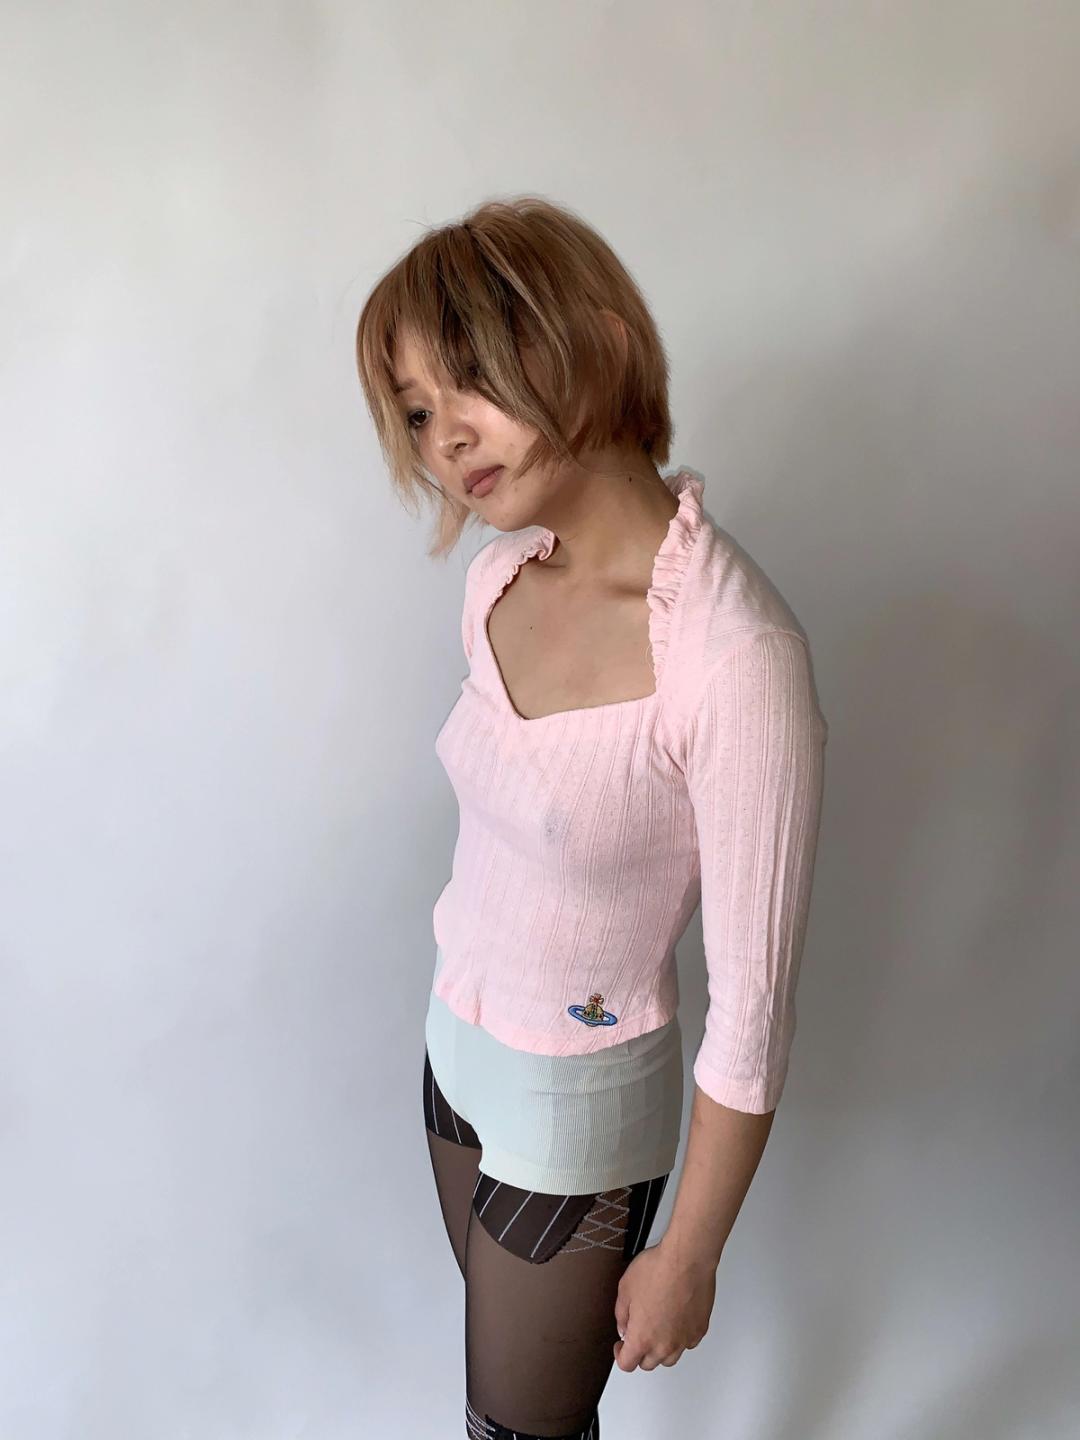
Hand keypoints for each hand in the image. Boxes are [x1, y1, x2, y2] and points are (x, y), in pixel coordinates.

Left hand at [613, 1240, 715, 1370]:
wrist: (687, 1260)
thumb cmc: (658, 1270)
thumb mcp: (625, 1288)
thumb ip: (621, 1314)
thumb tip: (624, 1327)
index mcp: (642, 1338)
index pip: (627, 1364)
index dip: (620, 1355)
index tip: (621, 1346)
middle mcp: (664, 1345)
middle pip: (648, 1364)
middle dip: (640, 1352)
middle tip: (638, 1333)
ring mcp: (684, 1340)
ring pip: (669, 1358)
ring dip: (660, 1349)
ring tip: (657, 1329)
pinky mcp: (699, 1330)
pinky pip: (687, 1344)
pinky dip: (680, 1338)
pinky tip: (675, 1321)